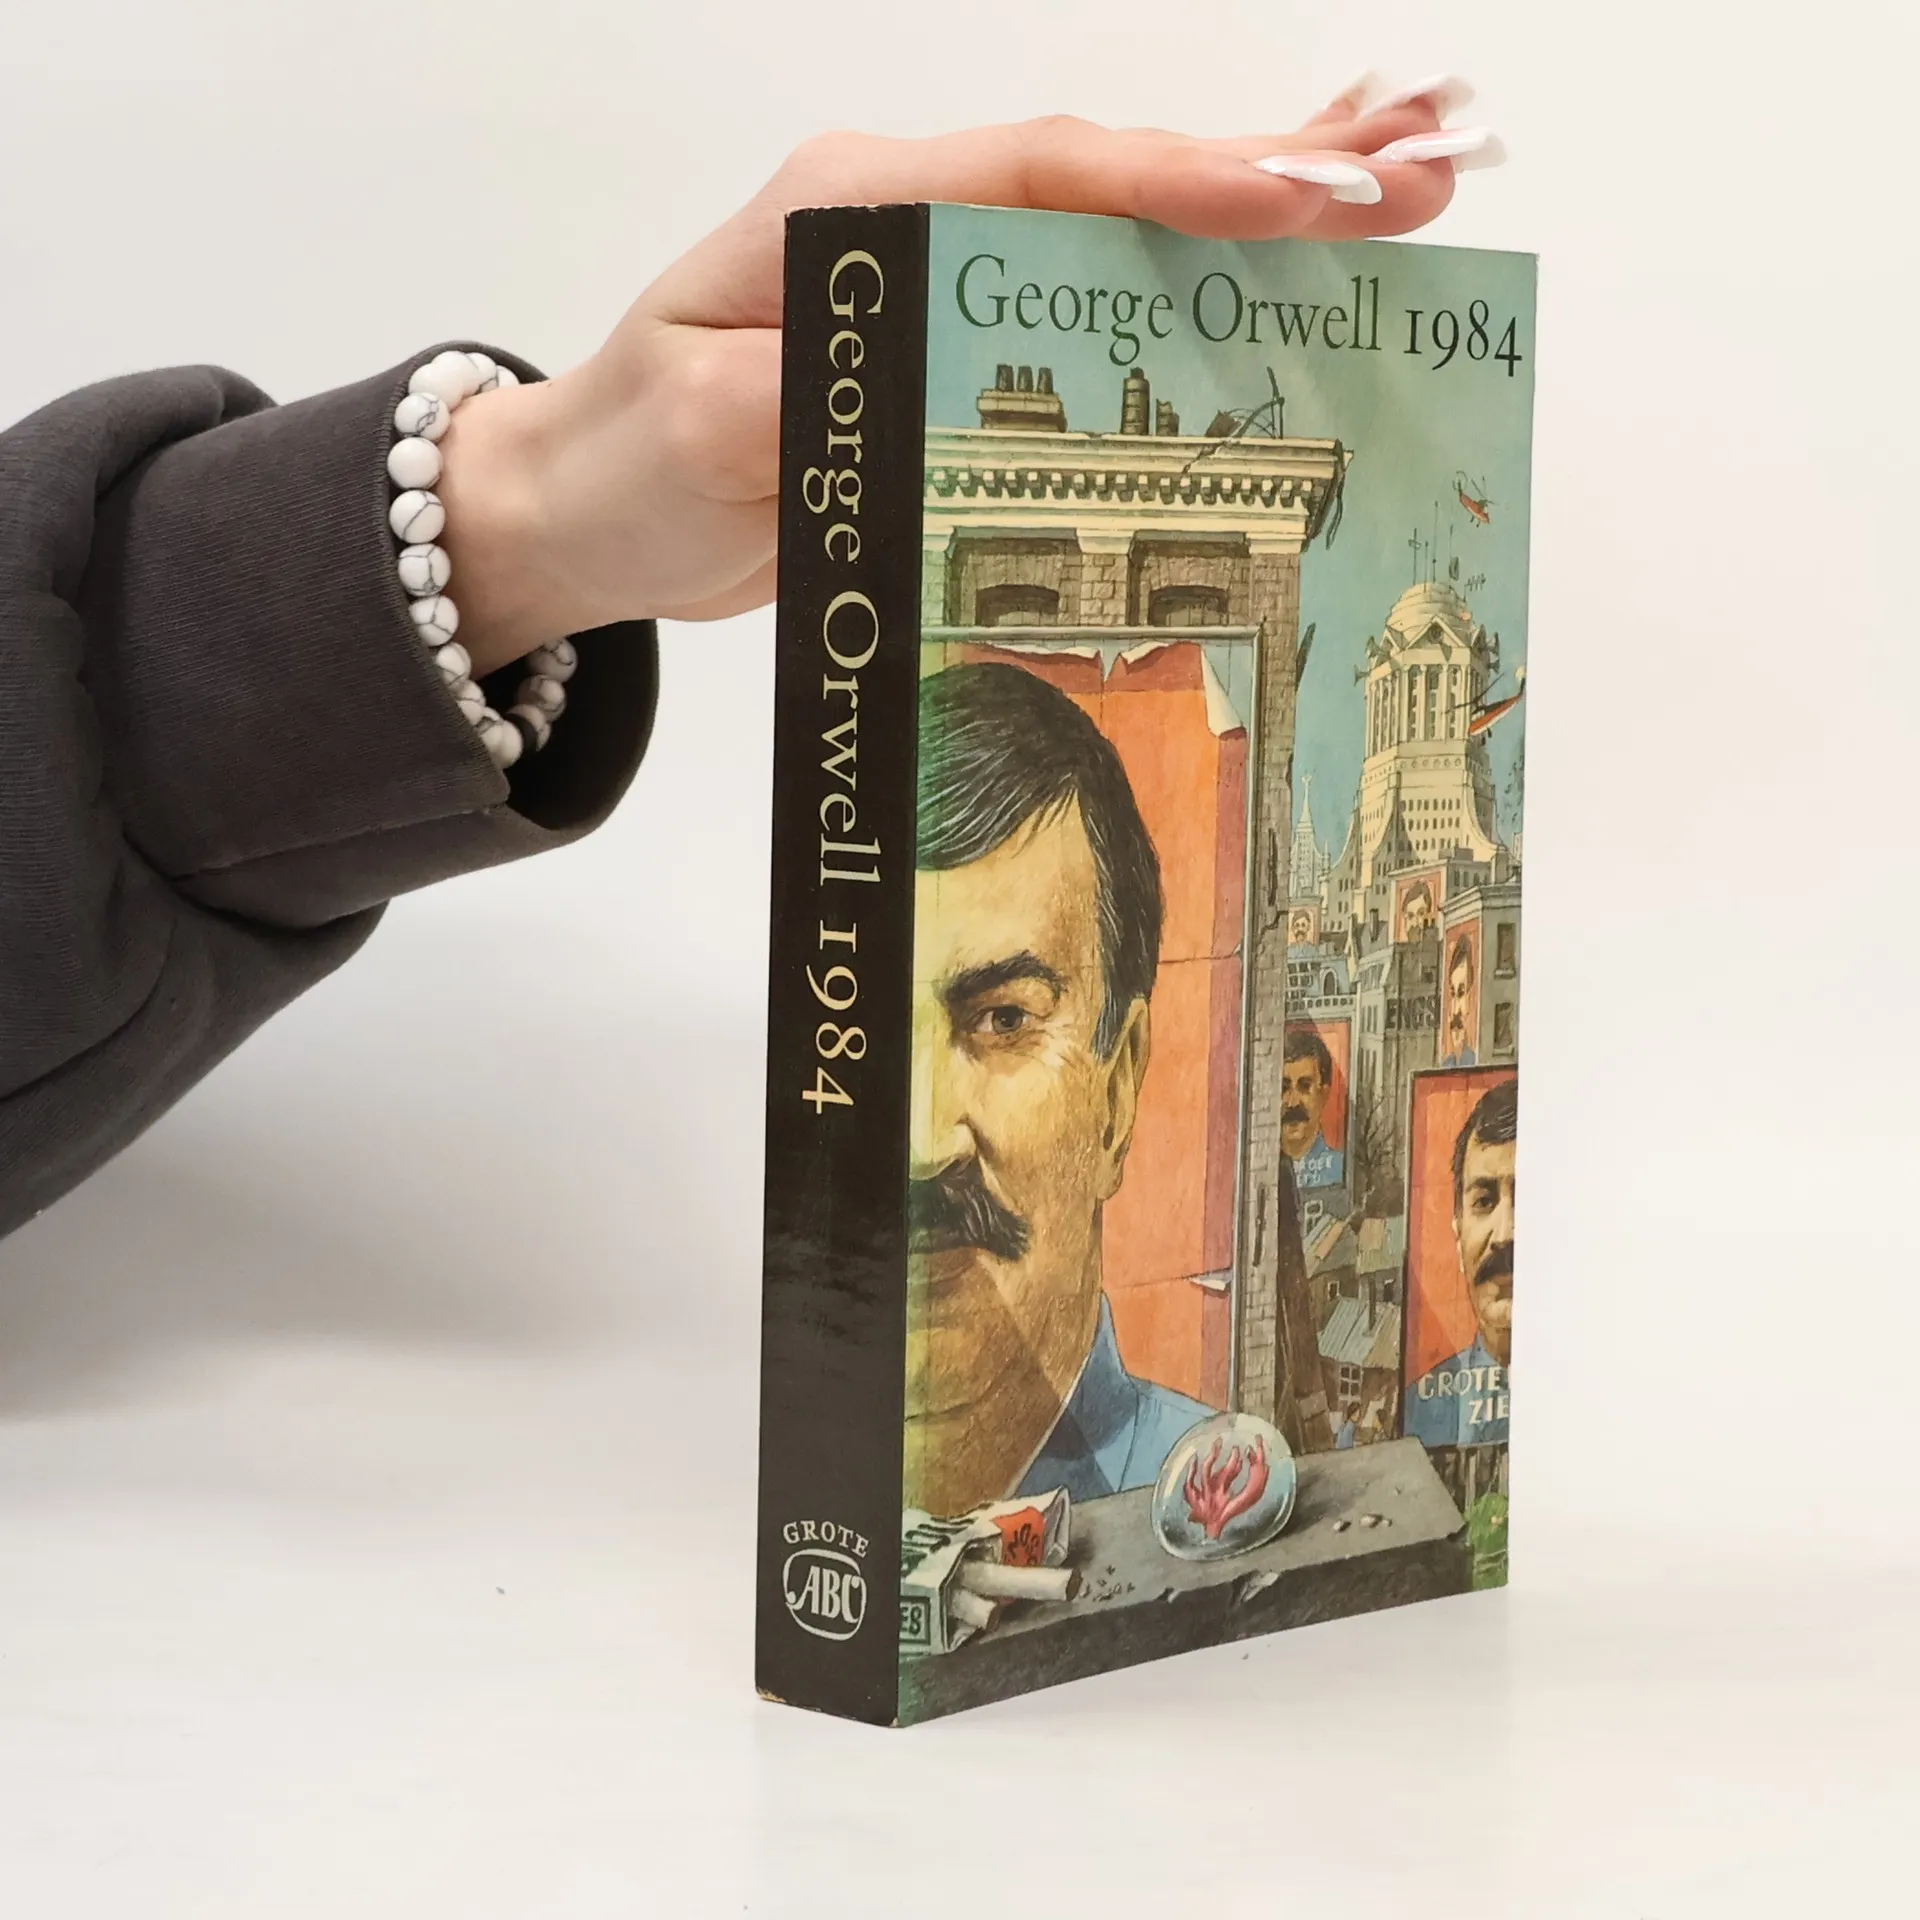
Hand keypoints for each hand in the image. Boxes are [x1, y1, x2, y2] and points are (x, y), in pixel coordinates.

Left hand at [439, 80, 1497, 673]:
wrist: (587, 503)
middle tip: (1419, 169)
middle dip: (1271, 175)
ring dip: (1263, 215)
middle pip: (1114, 184)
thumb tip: (933, 393)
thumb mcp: (705, 432)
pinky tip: (1281, 279)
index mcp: (856, 208)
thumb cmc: (629, 455)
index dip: (1177, 185)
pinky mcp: (955, 357)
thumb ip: (817, 400)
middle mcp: (914, 223)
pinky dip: (1193, 291)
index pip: (1040, 175)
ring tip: (1403, 191)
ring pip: (1122, 235)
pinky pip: (1092, 311)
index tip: (1299, 199)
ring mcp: (940, 286)